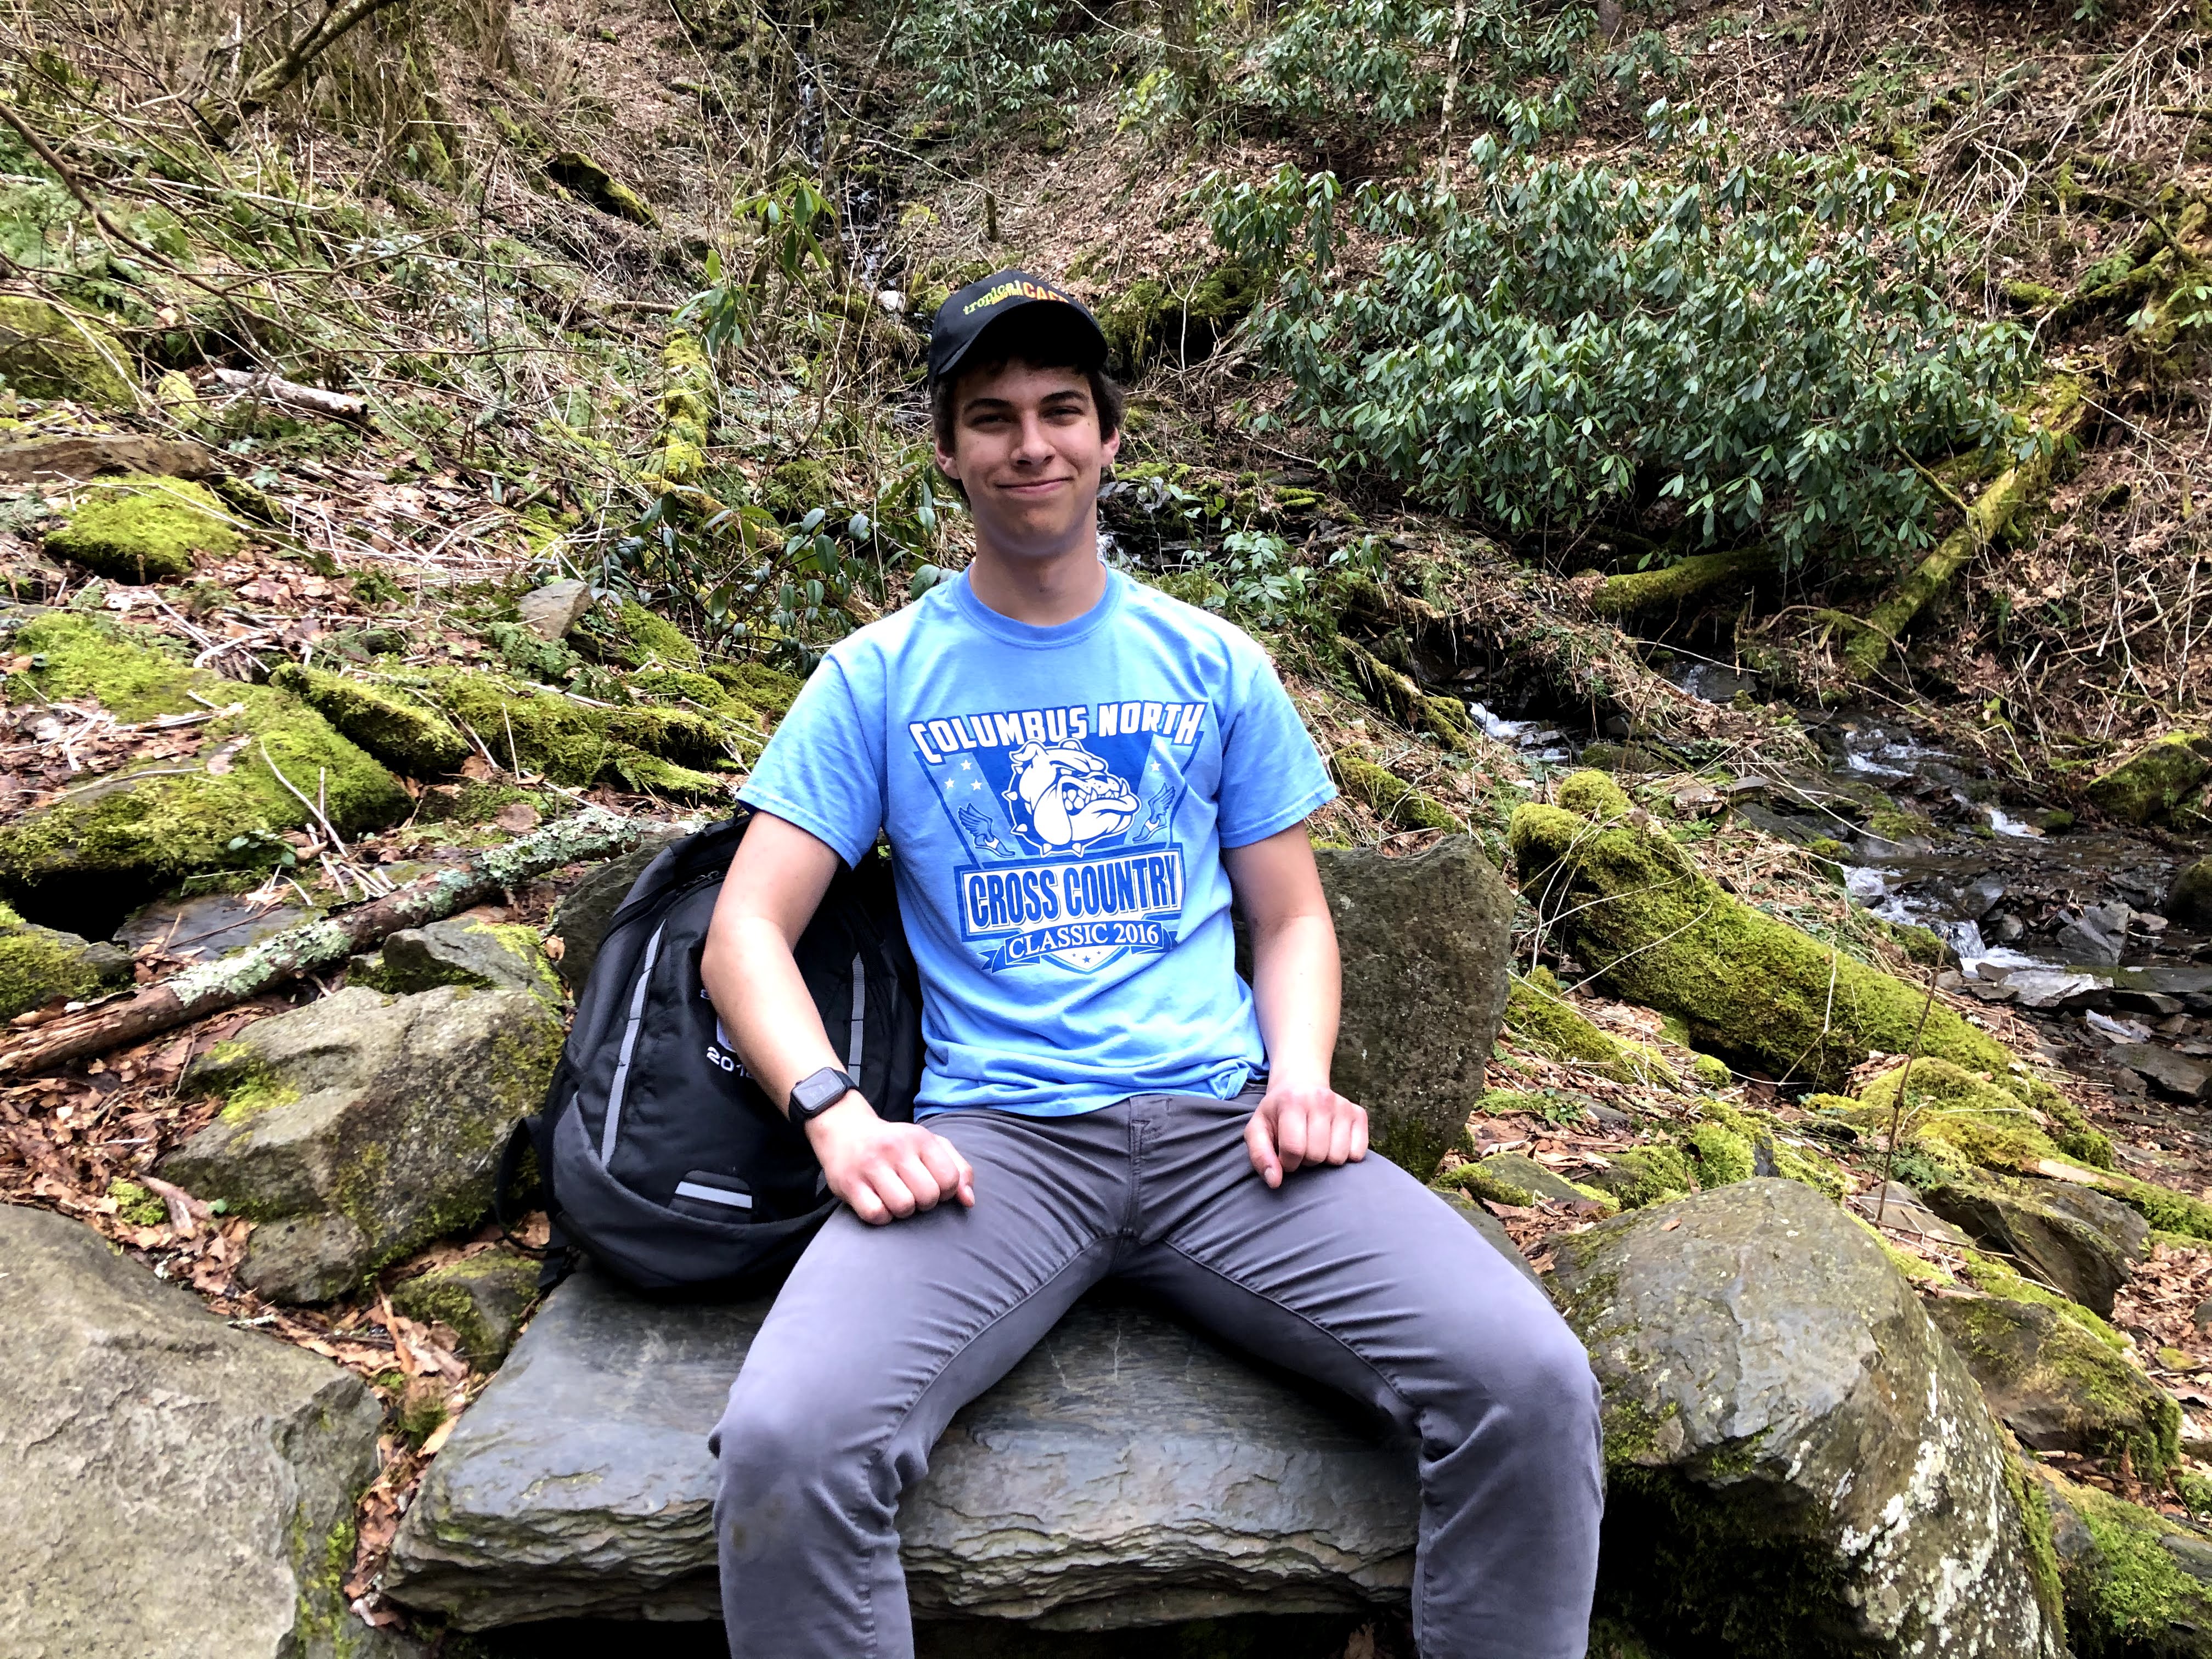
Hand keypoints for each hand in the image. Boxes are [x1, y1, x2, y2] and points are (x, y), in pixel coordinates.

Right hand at [805, 1095, 975, 1224]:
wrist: (844, 1130)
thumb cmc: (895, 1144)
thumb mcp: (929, 1145)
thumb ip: (958, 1169)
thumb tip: (969, 1201)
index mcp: (920, 1138)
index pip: (949, 1179)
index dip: (946, 1192)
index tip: (933, 1186)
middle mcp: (895, 1148)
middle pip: (928, 1196)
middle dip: (925, 1203)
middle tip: (913, 1194)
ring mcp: (870, 1166)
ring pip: (903, 1207)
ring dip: (903, 1211)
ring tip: (896, 1198)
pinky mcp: (849, 1184)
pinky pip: (876, 1215)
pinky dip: (881, 1216)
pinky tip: (878, 1203)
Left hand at [1244, 1082, 1367, 1188]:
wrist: (1300, 1085)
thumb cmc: (1277, 1113)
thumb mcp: (1257, 1129)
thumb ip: (1259, 1155)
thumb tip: (1275, 1181)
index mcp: (1292, 1101)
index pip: (1294, 1149)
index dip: (1287, 1163)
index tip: (1284, 1157)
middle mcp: (1321, 1100)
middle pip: (1317, 1155)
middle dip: (1305, 1161)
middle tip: (1300, 1149)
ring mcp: (1343, 1106)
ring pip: (1338, 1157)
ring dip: (1324, 1160)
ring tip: (1315, 1145)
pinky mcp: (1359, 1114)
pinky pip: (1357, 1154)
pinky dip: (1345, 1156)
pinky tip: (1332, 1143)